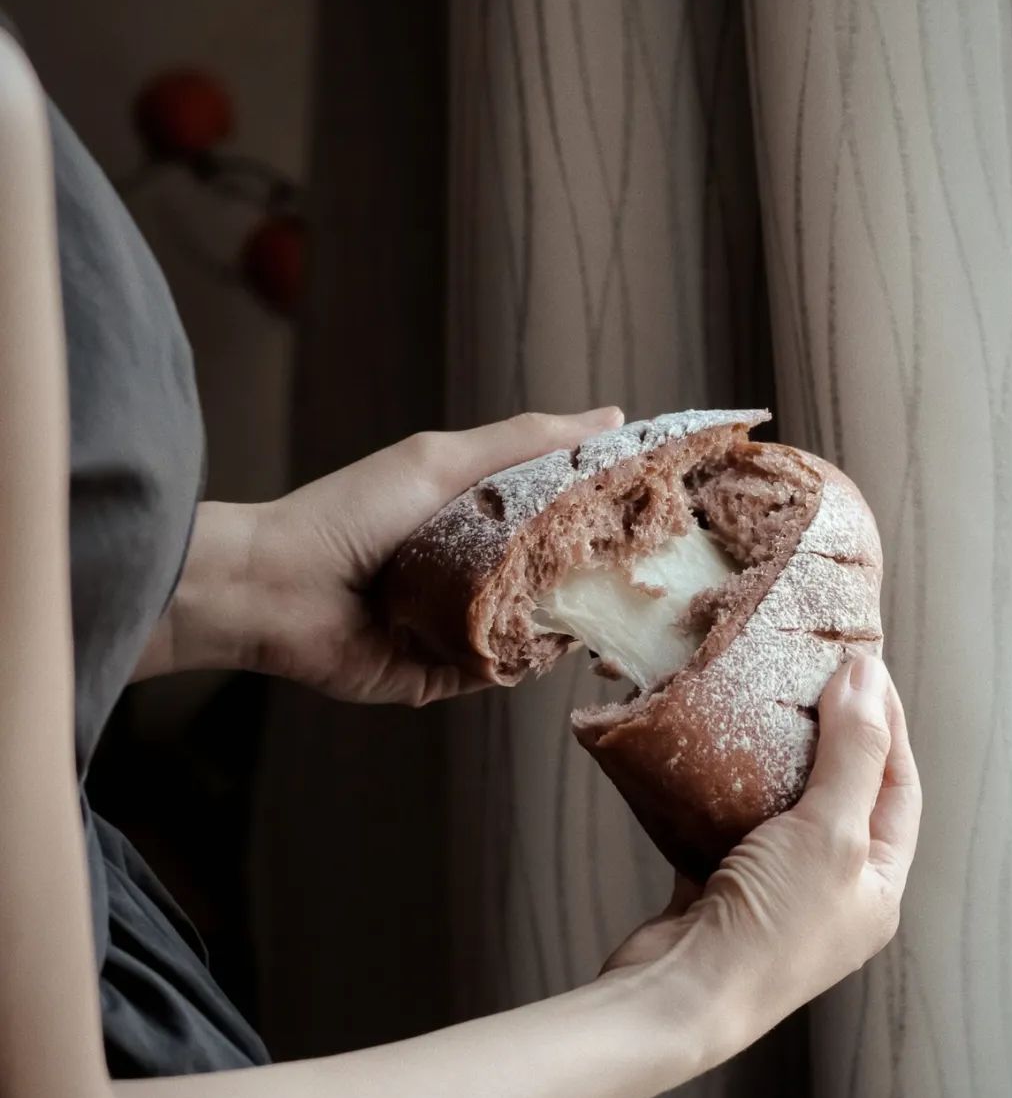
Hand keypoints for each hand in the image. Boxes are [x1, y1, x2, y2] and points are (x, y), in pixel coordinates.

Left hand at [138, 407, 622, 702]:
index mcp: (473, 521)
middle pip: (552, 580)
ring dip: (564, 622)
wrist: (273, 587)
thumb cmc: (350, 512)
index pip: (554, 518)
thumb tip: (611, 420)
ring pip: (532, 632)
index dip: (599, 515)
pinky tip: (546, 644)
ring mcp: (455, 629)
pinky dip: (519, 662)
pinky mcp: (438, 677)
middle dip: (594, 576)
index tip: (651, 508)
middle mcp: (468, 576)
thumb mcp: (443, 460)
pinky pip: (495, 674)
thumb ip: (524, 441)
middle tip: (647, 568)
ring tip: (609, 606)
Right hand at [604, 655, 920, 1070]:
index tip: (862, 667)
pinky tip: (710, 754)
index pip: (898, 787)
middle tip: (811, 675)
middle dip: (831, 735)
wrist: (678, 997)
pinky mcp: (718, 890)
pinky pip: (728, 826)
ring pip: (783, 808)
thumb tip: (867, 676)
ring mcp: (774, 894)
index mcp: (876, 887)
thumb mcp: (829, 831)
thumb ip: (853, 753)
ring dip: (774, 759)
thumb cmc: (769, 927)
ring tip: (761, 702)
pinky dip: (721, 790)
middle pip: (843, 795)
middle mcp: (832, 893)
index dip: (886, 724)